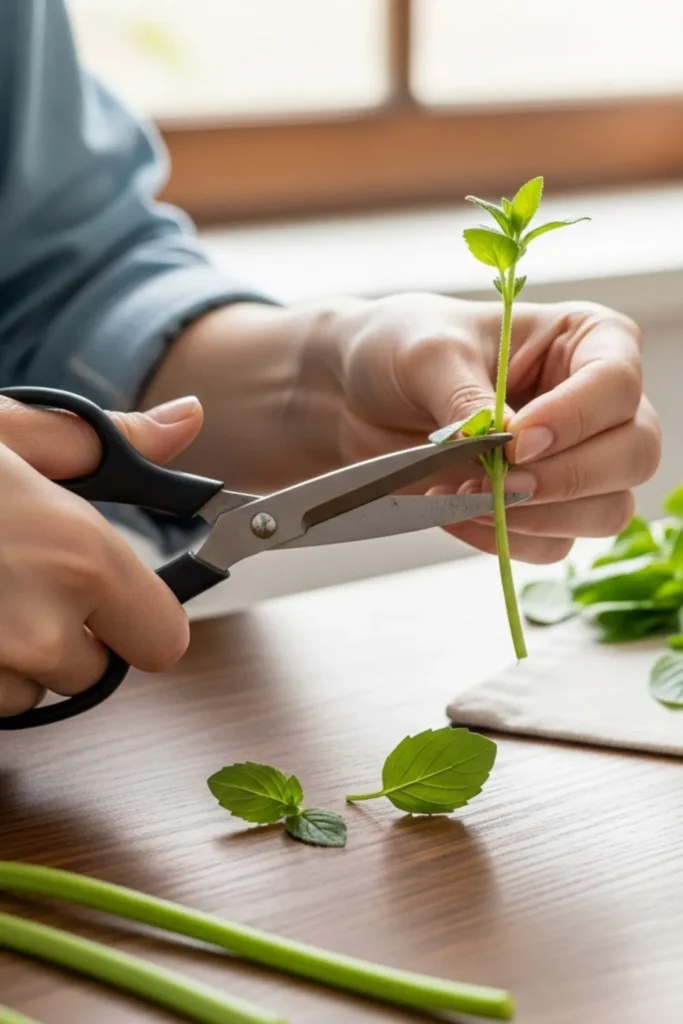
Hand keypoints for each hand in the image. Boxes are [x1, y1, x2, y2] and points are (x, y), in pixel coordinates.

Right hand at [0, 395, 202, 716]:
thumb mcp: (5, 433)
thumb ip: (106, 441)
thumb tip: (185, 422)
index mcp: (78, 555)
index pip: (167, 638)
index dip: (143, 617)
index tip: (119, 596)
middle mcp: (41, 626)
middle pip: (96, 672)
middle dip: (72, 638)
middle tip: (25, 581)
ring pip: (33, 690)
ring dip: (15, 658)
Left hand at [330, 294, 660, 562]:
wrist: (353, 397)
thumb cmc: (399, 349)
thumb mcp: (427, 355)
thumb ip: (468, 399)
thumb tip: (502, 448)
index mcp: (586, 340)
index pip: (617, 385)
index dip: (575, 419)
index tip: (518, 441)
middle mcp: (596, 404)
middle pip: (633, 455)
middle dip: (567, 478)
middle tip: (500, 482)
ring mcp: (575, 461)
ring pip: (606, 511)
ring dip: (537, 517)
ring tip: (465, 495)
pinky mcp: (541, 509)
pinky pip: (552, 545)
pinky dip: (505, 538)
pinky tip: (455, 511)